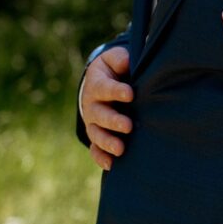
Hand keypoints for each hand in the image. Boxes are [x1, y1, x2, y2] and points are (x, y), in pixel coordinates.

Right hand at [80, 47, 133, 169]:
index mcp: (96, 84)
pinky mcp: (97, 136)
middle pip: (100, 115)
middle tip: (128, 125)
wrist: (101, 83)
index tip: (130, 94)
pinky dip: (101, 158)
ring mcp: (94, 123)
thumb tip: (128, 63)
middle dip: (113, 121)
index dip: (116, 91)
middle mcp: (92, 106)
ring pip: (97, 134)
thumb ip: (121, 59)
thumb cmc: (114, 70)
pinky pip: (95, 150)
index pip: (104, 88)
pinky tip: (111, 164)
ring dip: (108, 142)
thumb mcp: (115, 60)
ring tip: (121, 149)